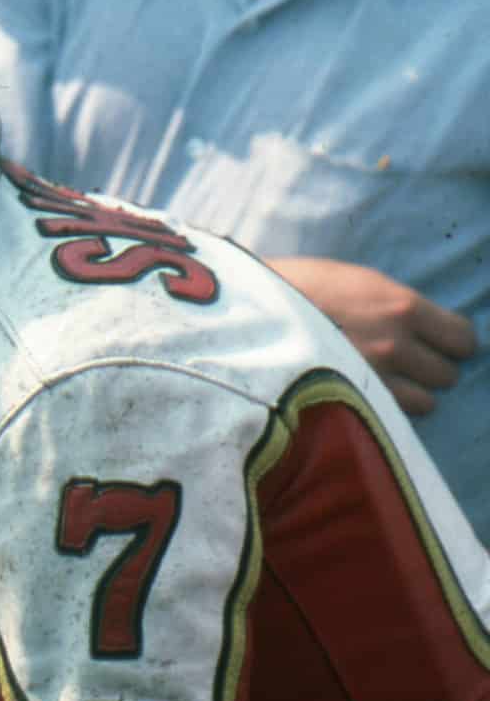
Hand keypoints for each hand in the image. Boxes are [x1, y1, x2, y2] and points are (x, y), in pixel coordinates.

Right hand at [269, 255, 477, 415]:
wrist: (238, 315)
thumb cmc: (291, 290)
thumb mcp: (351, 282)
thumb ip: (393, 306)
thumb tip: (423, 327)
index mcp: (400, 305)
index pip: (462, 338)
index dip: (449, 344)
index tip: (431, 345)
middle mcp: (395, 343)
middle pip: (446, 373)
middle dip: (426, 370)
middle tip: (397, 366)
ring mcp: (373, 379)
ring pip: (424, 402)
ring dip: (405, 395)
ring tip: (374, 384)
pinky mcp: (348, 404)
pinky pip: (391, 418)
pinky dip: (379, 410)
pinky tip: (356, 395)